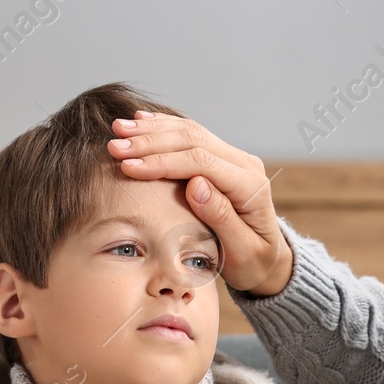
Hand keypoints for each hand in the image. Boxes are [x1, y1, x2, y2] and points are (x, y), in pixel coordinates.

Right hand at [106, 112, 293, 296]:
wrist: (269, 259)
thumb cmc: (253, 262)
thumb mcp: (241, 251)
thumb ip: (222, 217)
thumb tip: (196, 185)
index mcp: (250, 186)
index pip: (201, 162)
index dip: (162, 162)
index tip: (128, 167)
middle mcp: (244, 164)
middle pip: (193, 140)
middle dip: (150, 142)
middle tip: (114, 146)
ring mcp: (233, 158)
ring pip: (190, 132)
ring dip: (152, 130)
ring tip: (118, 130)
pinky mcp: (222, 158)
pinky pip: (191, 135)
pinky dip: (163, 127)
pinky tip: (139, 121)